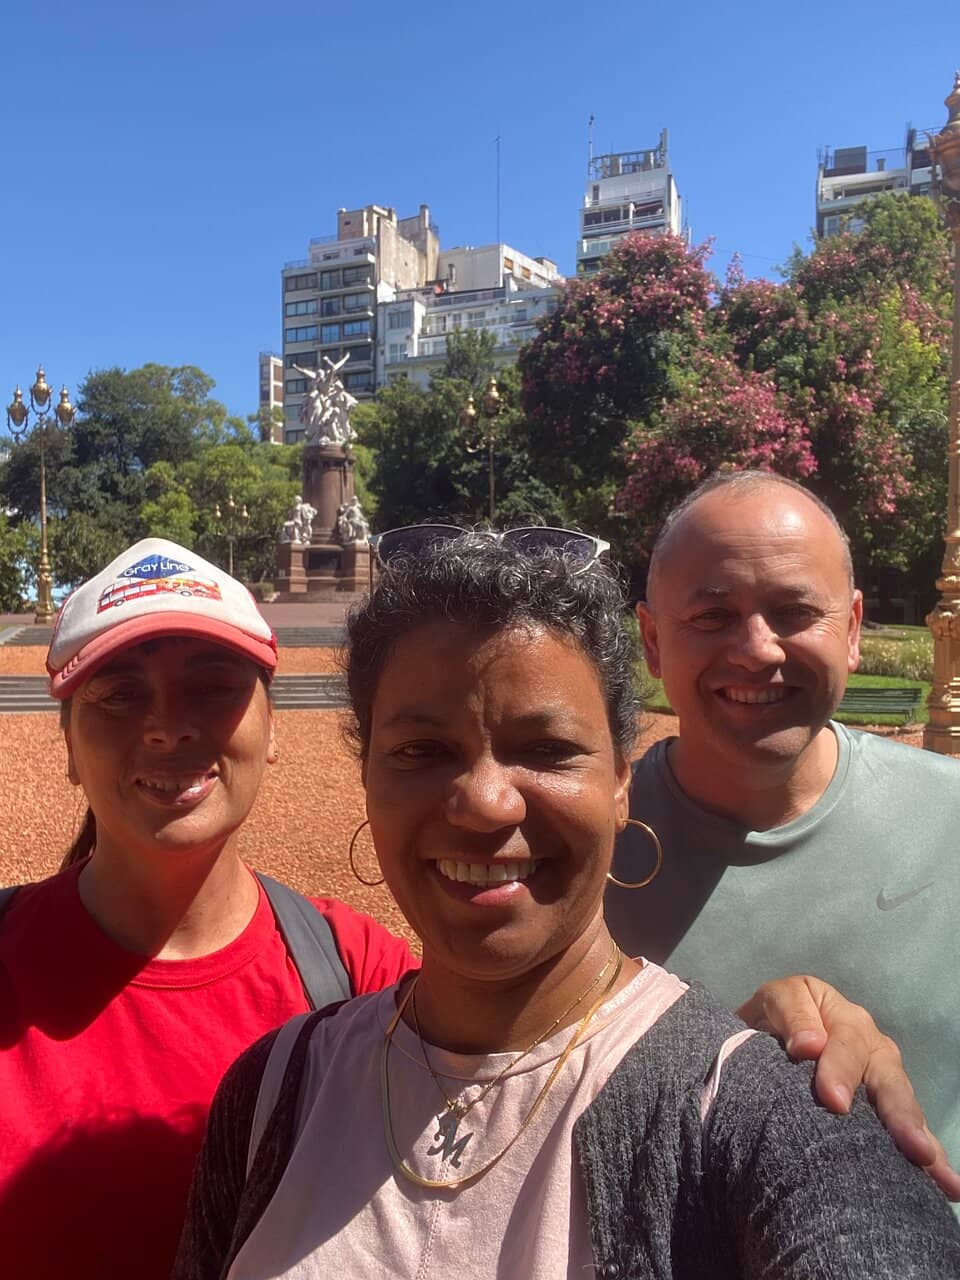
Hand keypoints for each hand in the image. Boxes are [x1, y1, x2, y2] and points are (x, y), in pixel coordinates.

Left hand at [736, 974, 959, 1200]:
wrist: (760, 1038)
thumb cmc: (764, 1022)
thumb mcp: (769, 1005)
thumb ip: (789, 1016)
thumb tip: (810, 1045)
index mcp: (832, 1009)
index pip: (841, 1038)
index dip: (839, 1067)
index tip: (833, 1100)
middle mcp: (863, 1037)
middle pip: (881, 1069)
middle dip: (893, 1108)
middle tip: (905, 1143)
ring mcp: (877, 1069)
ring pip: (899, 1096)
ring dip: (915, 1130)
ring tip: (928, 1162)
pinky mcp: (884, 1101)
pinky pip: (908, 1124)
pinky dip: (927, 1152)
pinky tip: (944, 1182)